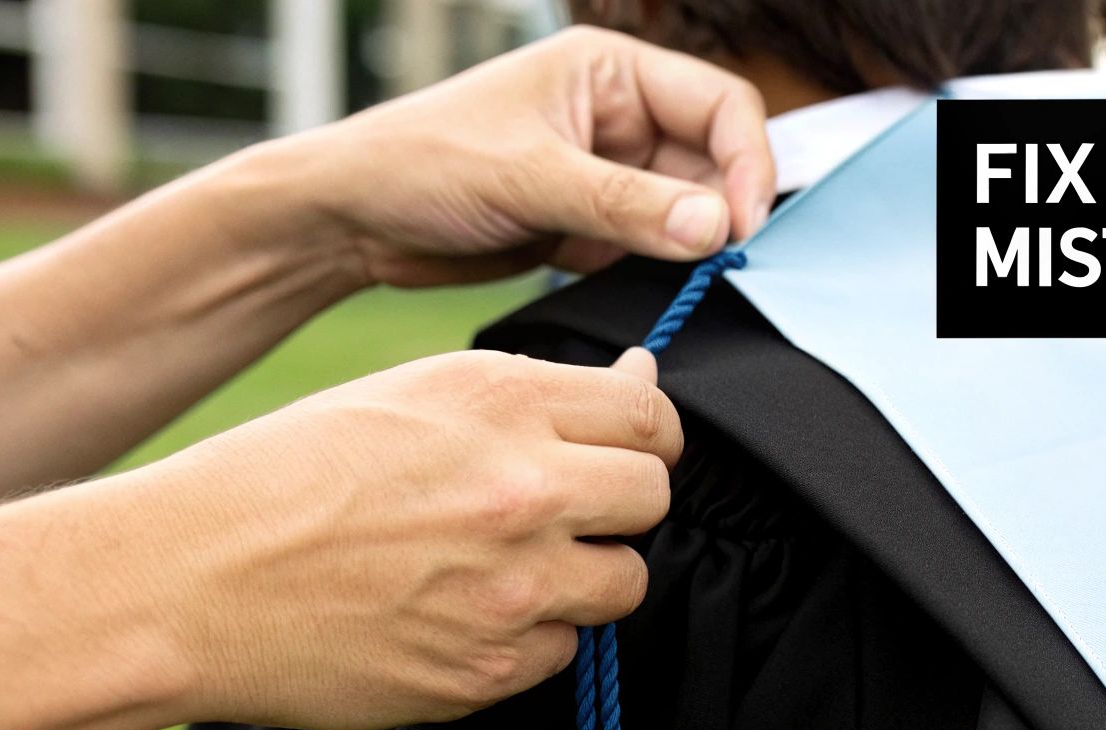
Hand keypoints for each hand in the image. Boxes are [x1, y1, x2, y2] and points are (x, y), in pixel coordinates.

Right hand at [131, 347, 678, 729]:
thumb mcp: (408, 395)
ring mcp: (511, 587)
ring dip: (584, 577)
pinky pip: (562, 653)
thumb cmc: (285, 476)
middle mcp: (522, 490)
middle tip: (564, 513)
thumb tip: (641, 386)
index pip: (651, 418)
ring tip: (506, 568)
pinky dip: (530, 640)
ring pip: (625, 583)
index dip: (645, 437)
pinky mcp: (487, 670)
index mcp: (500, 401)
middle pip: (653, 499)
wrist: (186, 582)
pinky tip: (461, 616)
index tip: (619, 454)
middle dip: (620, 506)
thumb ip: (531, 396)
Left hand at [257, 25, 775, 287]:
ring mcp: (610, 173)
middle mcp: (619, 116)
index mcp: (611, 71)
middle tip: (721, 261)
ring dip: (692, 244)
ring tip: (682, 276)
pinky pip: (654, 246)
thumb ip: (628, 204)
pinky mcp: (594, 225)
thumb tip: (714, 227)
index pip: (720, 106)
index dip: (749, 163)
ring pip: (690, 209)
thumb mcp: (530, 177)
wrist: (356, 220)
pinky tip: (649, 282)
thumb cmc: (423, 164)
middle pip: (716, 160)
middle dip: (723, 209)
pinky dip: (661, 268)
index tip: (743, 225)